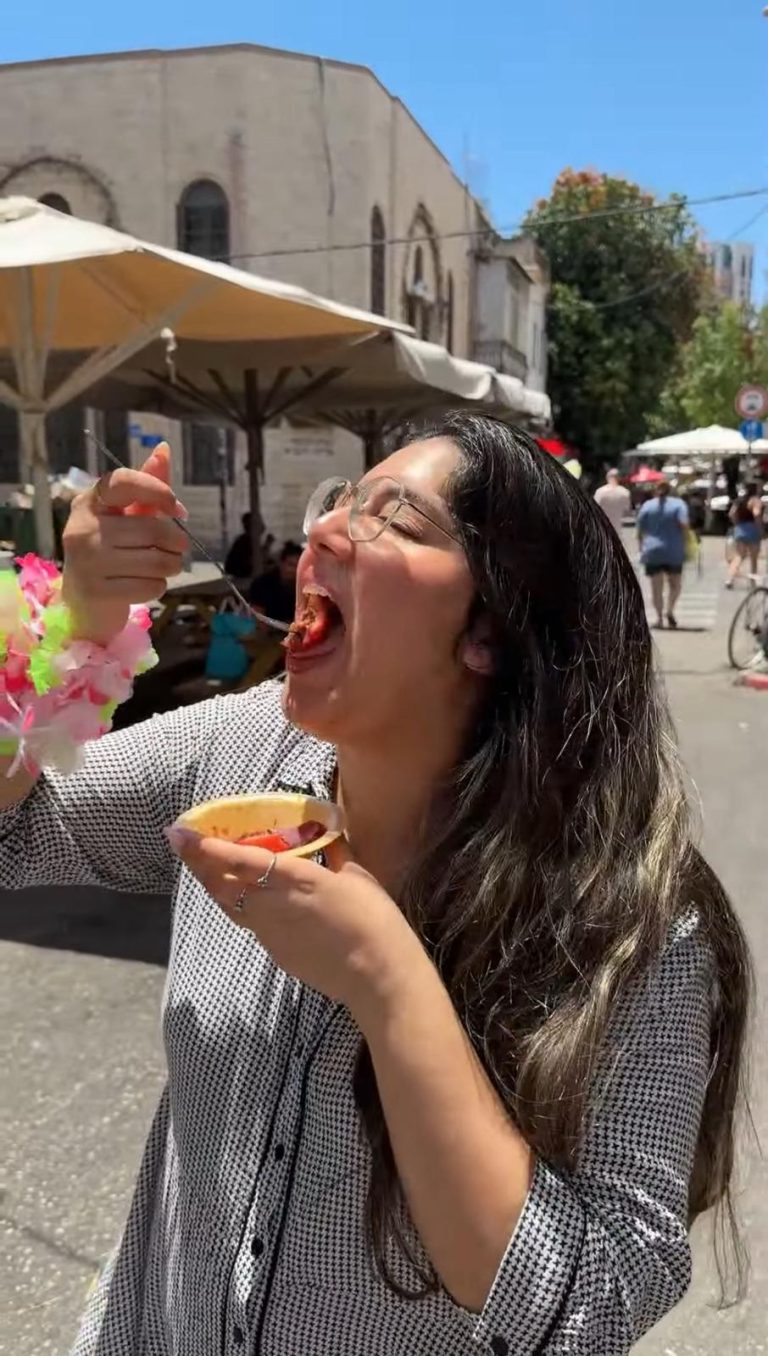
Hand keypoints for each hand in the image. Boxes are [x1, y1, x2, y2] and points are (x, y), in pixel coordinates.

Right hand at [62, 443, 187, 641]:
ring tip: (167, 565)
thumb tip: (164, 448)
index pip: (124, 481)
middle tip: (178, 548)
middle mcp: (82, 527)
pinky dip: (159, 586)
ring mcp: (86, 560)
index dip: (158, 491)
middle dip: (176, 541)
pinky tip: (148, 584)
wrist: (85, 600)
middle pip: (151, 529)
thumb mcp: (127, 514)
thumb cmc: (111, 549)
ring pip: (155, 560)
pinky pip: (150, 585)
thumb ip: (147, 485)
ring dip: (172, 565)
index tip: (178, 509)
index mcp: (90, 501)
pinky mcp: (96, 591)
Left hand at [164, 827, 427, 1014]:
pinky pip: (250, 923)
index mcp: (293, 879)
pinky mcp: (275, 952)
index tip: (181, 834)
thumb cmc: (373, 918)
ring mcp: (268, 932)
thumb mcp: (356, 876)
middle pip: (222, 883)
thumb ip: (334, 856)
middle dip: (198, 863)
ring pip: (230, 905)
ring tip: (204, 868)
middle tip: (182, 844)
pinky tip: (246, 899)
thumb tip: (327, 840)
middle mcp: (271, 905)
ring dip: (214, 884)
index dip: (207, 848)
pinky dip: (240, 906)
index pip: (239, 860)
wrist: (377, 975)